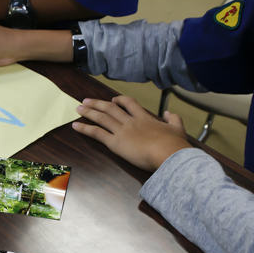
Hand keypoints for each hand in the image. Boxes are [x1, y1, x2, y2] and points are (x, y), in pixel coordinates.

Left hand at [72, 96, 191, 171]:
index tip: (113, 99)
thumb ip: (174, 119)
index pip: (130, 104)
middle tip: (86, 100)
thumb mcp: (178, 129)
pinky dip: (85, 128)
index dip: (120, 100)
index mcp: (145, 118)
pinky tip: (75, 126)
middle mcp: (130, 121)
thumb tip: (170, 113)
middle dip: (97, 103)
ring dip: (88, 112)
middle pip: (110, 108)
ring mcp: (121, 131)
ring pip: (101, 117)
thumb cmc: (174, 144)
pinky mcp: (115, 143)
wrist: (168, 154)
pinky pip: (96, 133)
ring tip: (78, 108)